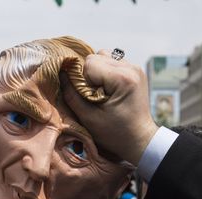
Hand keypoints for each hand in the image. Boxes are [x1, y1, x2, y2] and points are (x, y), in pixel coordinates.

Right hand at [62, 51, 157, 167]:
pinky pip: (112, 62)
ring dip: (97, 72)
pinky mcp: (135, 70)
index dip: (82, 80)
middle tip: (94, 96)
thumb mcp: (89, 118)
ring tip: (101, 91)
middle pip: (96, 56)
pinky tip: (109, 89)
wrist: (140, 139)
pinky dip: (105, 73)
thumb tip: (61, 73)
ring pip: (104, 56)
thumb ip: (72, 95)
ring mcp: (135, 67)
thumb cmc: (115, 133)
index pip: (89, 63)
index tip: (87, 98)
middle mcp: (131, 68)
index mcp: (122, 78)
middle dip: (89, 75)